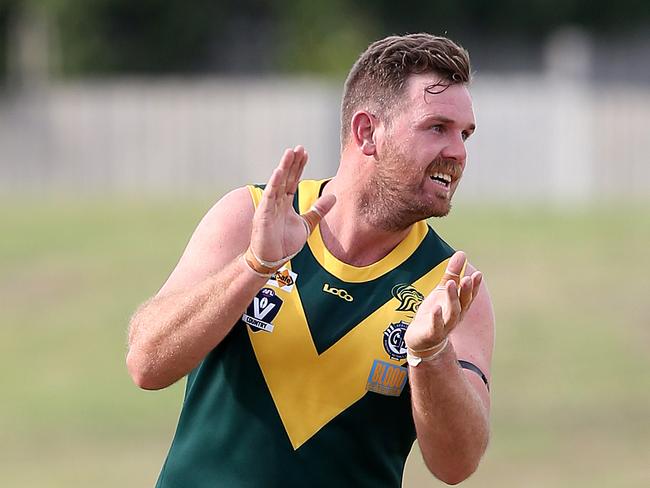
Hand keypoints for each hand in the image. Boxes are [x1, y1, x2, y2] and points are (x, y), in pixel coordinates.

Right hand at [249, 146, 335, 262]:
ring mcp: (269, 207)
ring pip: (277, 183)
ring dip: (283, 168)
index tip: (305, 153)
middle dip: (292, 163)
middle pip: (285, 178)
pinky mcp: (263, 215)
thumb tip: (334, 197)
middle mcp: (276, 202)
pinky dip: (273, 184)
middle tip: (299, 148)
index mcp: (285, 203)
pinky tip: (278, 172)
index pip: (293, 180)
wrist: (272, 260)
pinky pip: (268, 197)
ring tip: (289, 153)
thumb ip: (318, 211)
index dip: (298, 167)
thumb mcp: (306, 224)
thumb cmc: (284, 244)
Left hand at [404, 251, 481, 351]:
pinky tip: (436, 308)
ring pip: (452, 313)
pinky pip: (436, 326)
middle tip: (467, 278)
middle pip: (463, 303)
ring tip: (450, 284)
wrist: (422, 342)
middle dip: (466, 291)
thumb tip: (462, 253)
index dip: (474, 286)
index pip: (469, 295)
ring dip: (452, 299)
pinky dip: (437, 318)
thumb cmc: (435, 314)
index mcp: (459, 306)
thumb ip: (452, 274)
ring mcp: (444, 326)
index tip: (478, 274)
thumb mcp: (442, 291)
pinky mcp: (431, 333)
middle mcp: (455, 317)